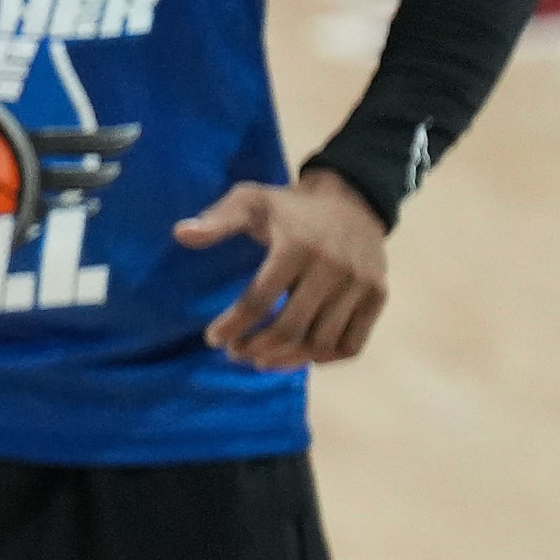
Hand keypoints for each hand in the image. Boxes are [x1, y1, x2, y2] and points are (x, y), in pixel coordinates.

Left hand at [179, 169, 388, 368]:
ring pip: (321, 342)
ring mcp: (360, 284)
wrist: (351, 200)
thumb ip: (217, 220)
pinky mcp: (379, 295)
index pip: (258, 300)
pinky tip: (300, 355)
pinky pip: (352, 344)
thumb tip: (180, 235)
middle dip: (256, 348)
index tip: (213, 339)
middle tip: (236, 353)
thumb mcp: (250, 200)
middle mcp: (333, 267)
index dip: (232, 325)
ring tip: (262, 358)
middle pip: (291, 328)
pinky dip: (325, 358)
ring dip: (287, 359)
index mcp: (297, 246)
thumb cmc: (289, 207)